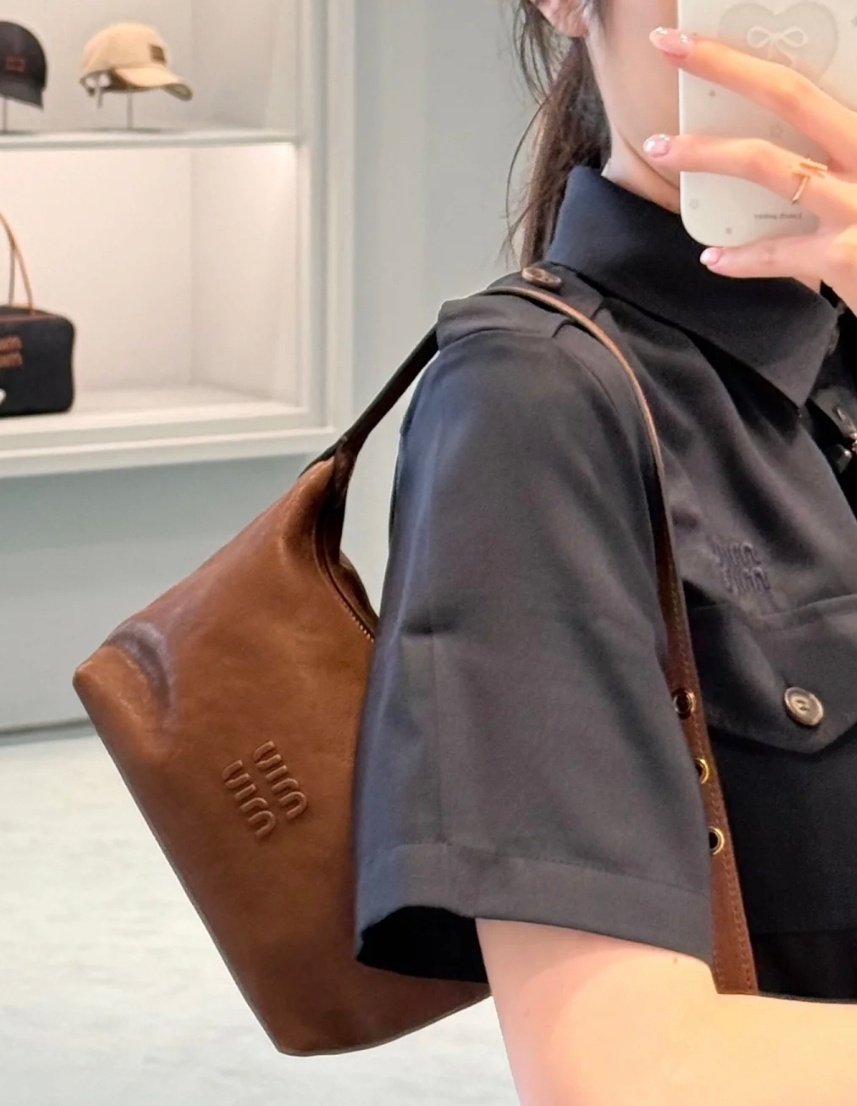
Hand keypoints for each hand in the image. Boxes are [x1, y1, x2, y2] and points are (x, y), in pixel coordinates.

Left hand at [641, 25, 856, 310]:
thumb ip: (835, 144)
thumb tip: (785, 119)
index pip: (813, 78)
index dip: (759, 53)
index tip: (707, 33)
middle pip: (791, 95)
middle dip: (725, 67)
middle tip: (671, 49)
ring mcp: (856, 206)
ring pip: (769, 166)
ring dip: (707, 154)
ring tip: (666, 149)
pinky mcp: (843, 258)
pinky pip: (776, 254)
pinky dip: (739, 258)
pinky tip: (712, 256)